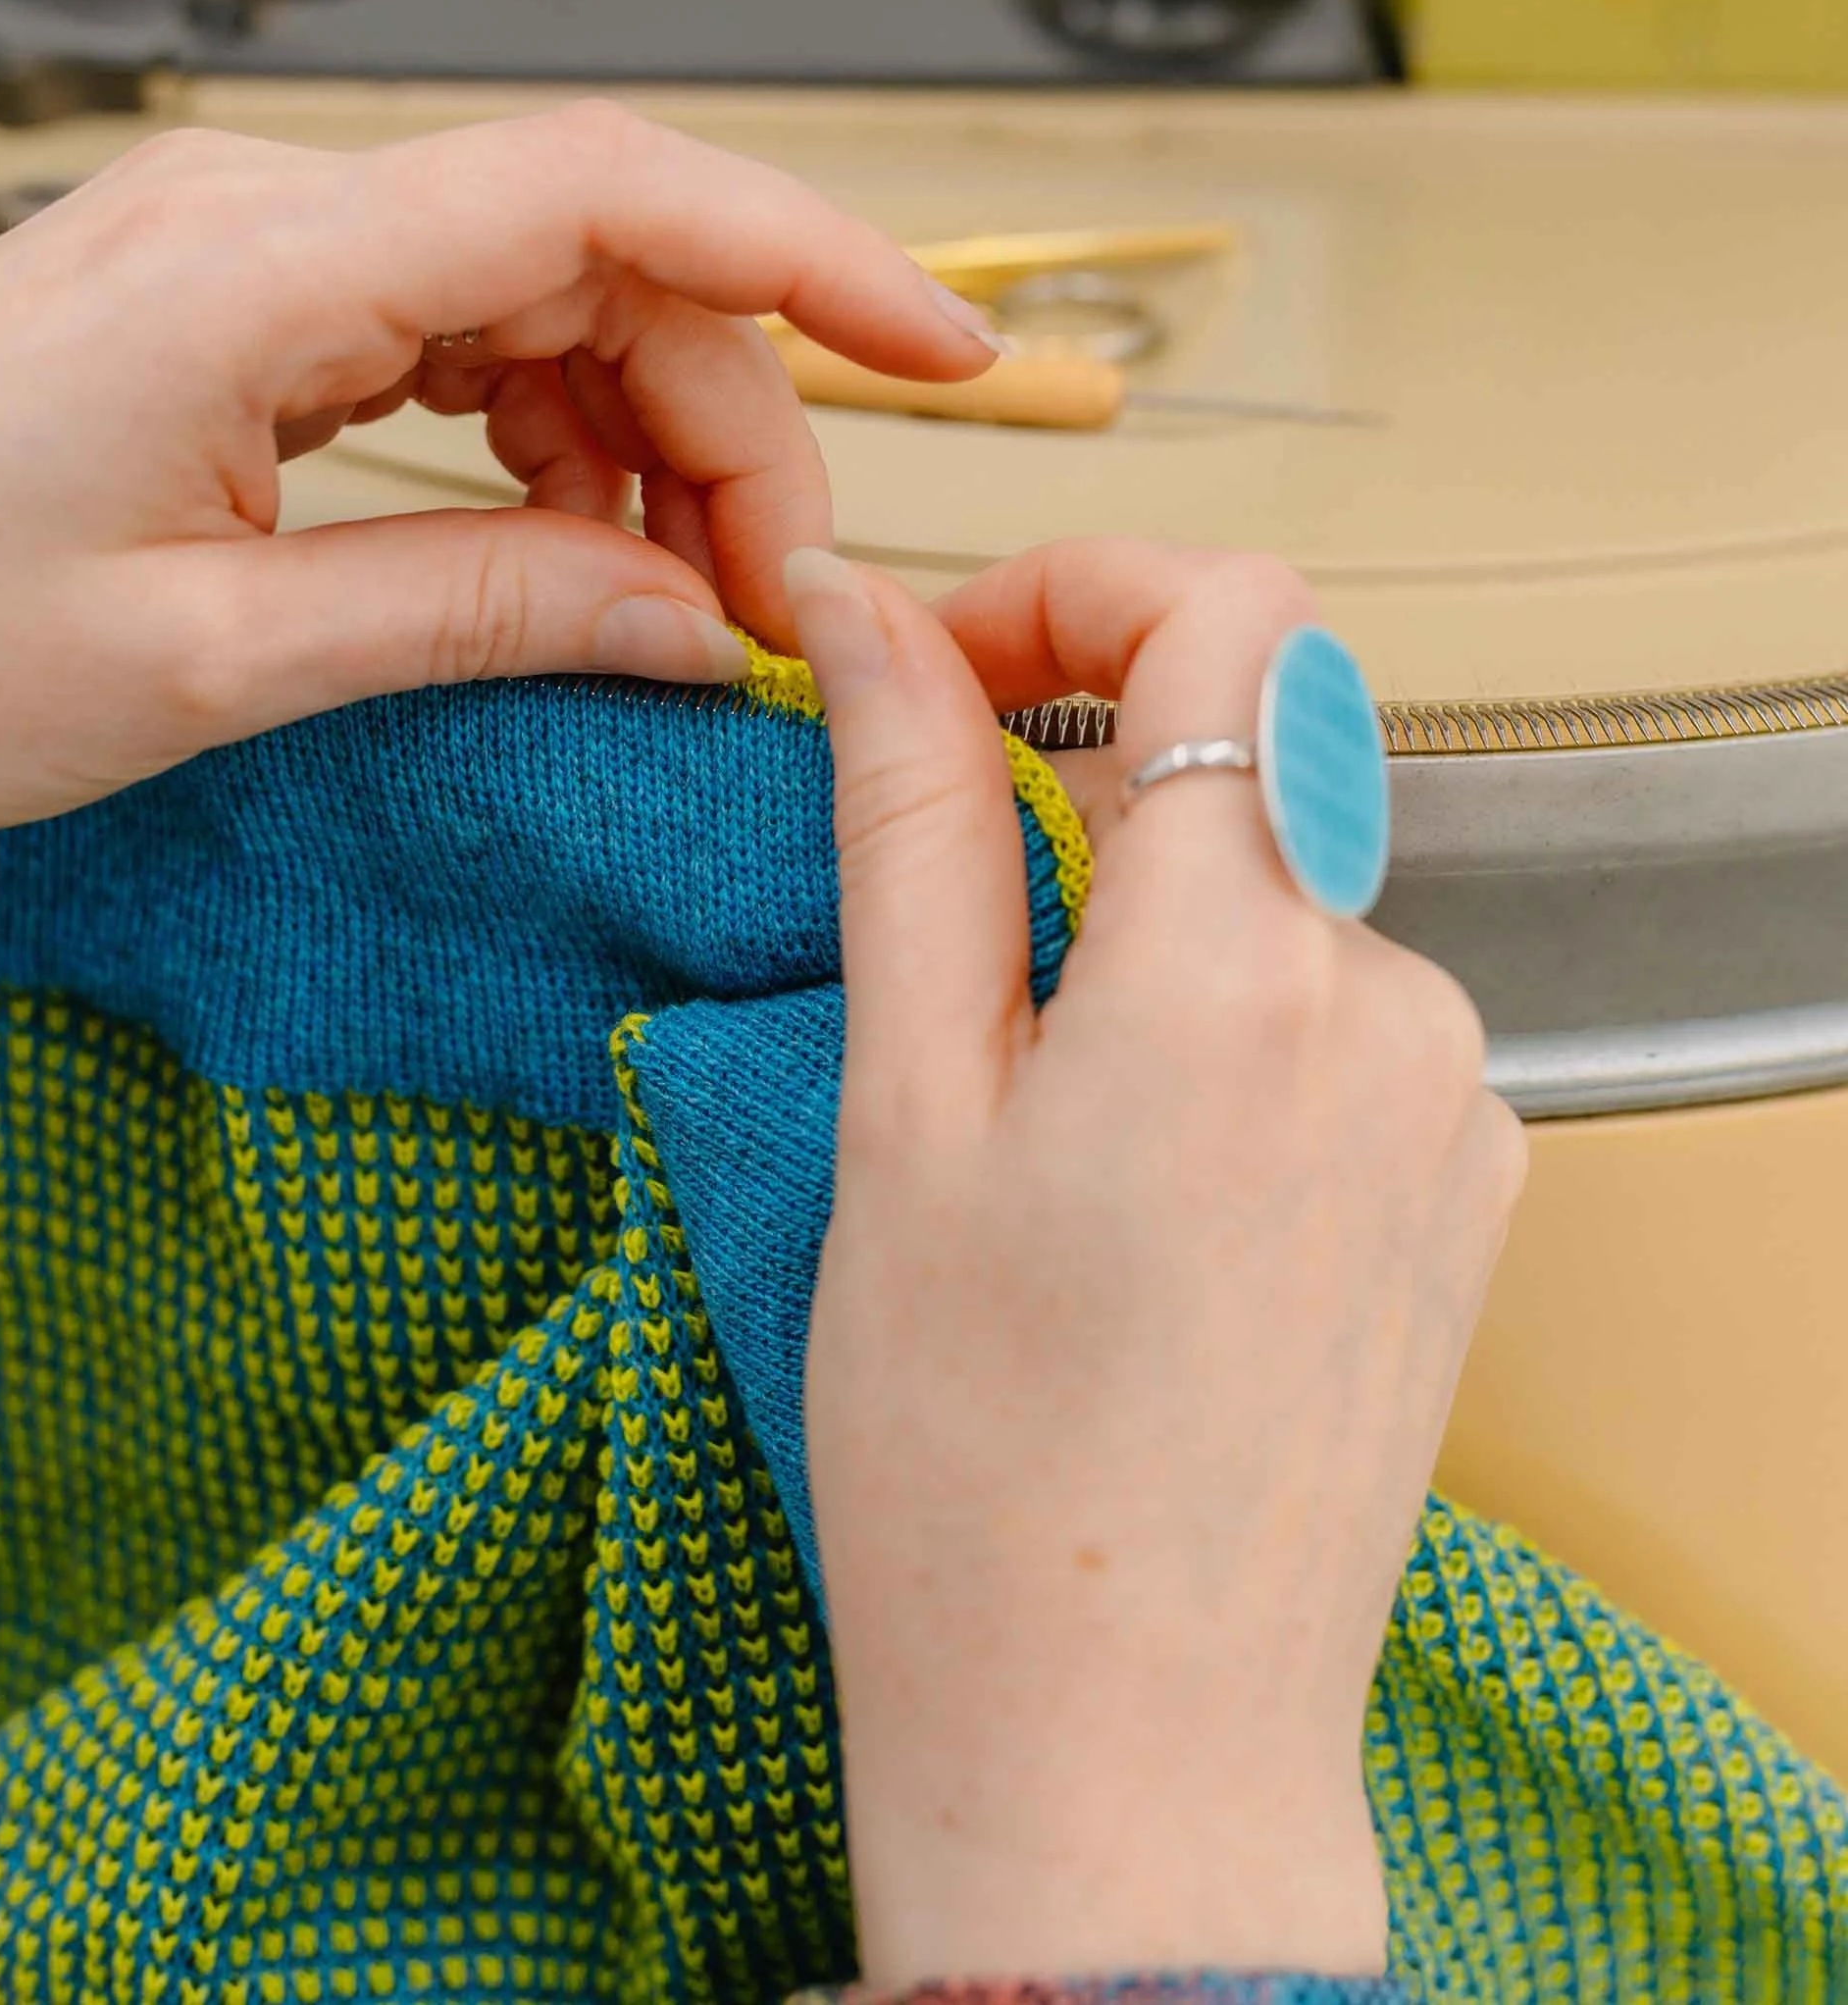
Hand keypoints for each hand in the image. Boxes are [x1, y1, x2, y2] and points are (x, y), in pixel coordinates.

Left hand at [0, 103, 995, 831]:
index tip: (937, 348)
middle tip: (766, 599)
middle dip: (727, 416)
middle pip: (597, 255)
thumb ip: (475, 612)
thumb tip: (681, 615)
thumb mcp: (208, 664)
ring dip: (640, 432)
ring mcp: (248, 247)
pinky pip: (452, 329)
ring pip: (540, 293)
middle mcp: (262, 214)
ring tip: (664, 592)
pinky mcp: (235, 300)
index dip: (805, 249)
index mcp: (253, 266)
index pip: (603, 186)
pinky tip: (560, 539)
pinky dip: (542, 431)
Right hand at [788, 536, 1524, 1983]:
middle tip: (944, 914)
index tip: (960, 664)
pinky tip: (1145, 1193)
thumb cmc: (978, 1466)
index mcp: (1239, 965)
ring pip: (1285, 897)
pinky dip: (1239, 1034)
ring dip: (1160, 932)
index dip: (1081, 592)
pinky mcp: (1476, 1184)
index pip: (1233, 619)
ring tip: (1032, 1122)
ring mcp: (1459, 1099)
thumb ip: (912, 818)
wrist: (1128, 1753)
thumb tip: (869, 614)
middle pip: (1248, 761)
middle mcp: (1394, 1004)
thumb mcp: (903, 1103)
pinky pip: (1345, 1018)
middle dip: (1090, 785)